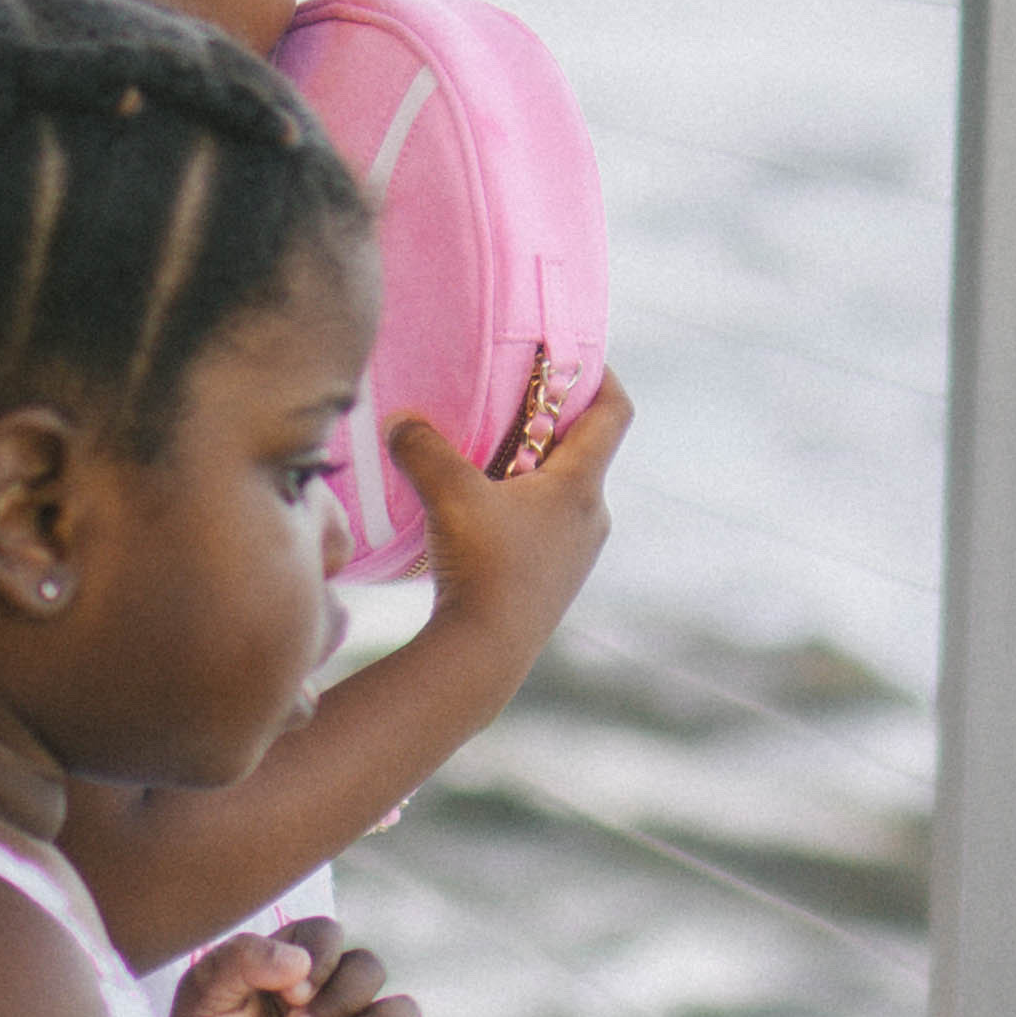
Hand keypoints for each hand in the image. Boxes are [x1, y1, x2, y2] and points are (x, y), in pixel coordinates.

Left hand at [173, 920, 429, 1016]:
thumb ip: (241, 960)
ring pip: (402, 1013)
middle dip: (341, 996)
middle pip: (368, 970)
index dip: (319, 956)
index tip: (288, 992)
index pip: (328, 936)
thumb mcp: (201, 999)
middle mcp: (328, 1002)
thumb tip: (302, 960)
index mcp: (290, 971)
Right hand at [391, 367, 628, 654]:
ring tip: (483, 464)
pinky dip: (520, 509)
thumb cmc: (481, 567)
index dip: (600, 375)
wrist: (485, 657)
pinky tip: (478, 519)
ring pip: (560, 493)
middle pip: (584, 451)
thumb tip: (401, 419)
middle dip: (549, 423)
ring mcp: (577, 555)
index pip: (614, 412)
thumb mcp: (449, 493)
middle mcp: (592, 517)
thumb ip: (423, 446)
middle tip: (508, 407)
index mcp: (582, 485)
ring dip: (530, 472)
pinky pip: (545, 528)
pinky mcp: (554, 583)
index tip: (573, 358)